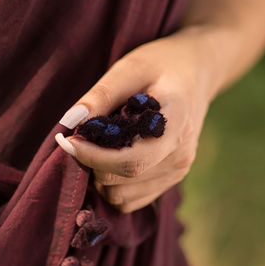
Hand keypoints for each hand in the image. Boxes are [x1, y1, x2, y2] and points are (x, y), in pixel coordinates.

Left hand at [55, 26, 217, 213]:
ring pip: (119, 196)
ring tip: (102, 143)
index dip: (93, 157)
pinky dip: (111, 185)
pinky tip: (112, 156)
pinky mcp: (169, 182)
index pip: (130, 161)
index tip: (68, 140)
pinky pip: (128, 201)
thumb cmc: (162, 64)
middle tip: (83, 135)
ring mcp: (177, 173)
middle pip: (119, 181)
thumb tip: (69, 122)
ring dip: (99, 175)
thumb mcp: (131, 67)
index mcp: (176, 125)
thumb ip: (100, 95)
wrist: (196, 72)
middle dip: (91, 162)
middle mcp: (180, 157)